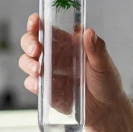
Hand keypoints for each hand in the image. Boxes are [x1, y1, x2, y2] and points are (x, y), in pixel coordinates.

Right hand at [18, 13, 128, 129]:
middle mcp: (54, 55)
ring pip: (26, 61)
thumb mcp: (104, 64)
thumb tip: (89, 32)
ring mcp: (48, 72)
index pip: (46, 28)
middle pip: (30, 42)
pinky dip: (32, 82)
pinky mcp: (46, 89)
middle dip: (28, 43)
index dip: (36, 22)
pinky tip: (40, 84)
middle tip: (36, 50)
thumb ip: (97, 49)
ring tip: (38, 70)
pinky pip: (31, 83)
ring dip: (28, 63)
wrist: (106, 109)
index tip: (35, 22)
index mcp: (66, 43)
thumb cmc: (106, 82)